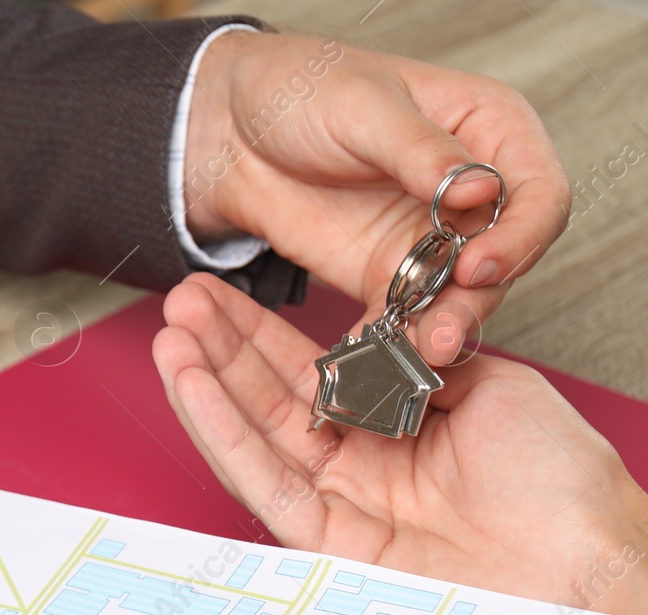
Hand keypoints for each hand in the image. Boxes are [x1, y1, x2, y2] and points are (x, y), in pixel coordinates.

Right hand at [154, 273, 647, 614]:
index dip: (263, 333)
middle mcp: (363, 465)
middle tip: (181, 303)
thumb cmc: (563, 486)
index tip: (222, 294)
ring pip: (256, 440)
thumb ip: (413, 359)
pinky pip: (265, 484)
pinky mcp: (330, 545)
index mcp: (399, 425)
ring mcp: (343, 505)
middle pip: (271, 402)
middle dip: (221, 350)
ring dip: (206, 387)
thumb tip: (363, 332)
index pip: (313, 371)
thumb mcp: (491, 385)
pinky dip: (224, 435)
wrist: (592, 564)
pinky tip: (193, 389)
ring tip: (170, 338)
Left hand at [184, 31, 570, 359]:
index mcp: (490, 131)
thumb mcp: (362, 107)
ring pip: (458, 297)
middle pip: (504, 257)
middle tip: (441, 334)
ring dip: (438, 330)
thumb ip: (420, 149)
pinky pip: (403, 318)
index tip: (479, 265)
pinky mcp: (386, 276)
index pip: (539, 193)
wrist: (234, 130)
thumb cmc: (304, 93)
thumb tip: (475, 190)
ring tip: (412, 358)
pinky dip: (391, 342)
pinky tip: (370, 362)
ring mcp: (432, 240)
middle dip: (476, 300)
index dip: (521, 236)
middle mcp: (472, 193)